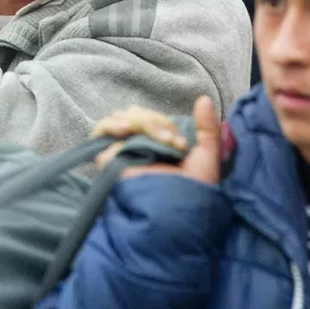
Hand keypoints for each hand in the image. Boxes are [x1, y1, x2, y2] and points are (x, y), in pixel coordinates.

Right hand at [95, 96, 223, 184]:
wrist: (177, 209)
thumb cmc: (194, 188)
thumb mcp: (208, 153)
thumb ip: (208, 127)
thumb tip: (204, 99)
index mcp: (159, 144)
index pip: (153, 118)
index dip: (164, 123)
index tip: (180, 143)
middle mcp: (139, 146)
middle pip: (136, 114)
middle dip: (153, 122)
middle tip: (169, 142)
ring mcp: (123, 151)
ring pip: (121, 119)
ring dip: (138, 121)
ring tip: (153, 135)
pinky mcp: (110, 159)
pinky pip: (102, 131)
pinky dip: (111, 125)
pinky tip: (125, 129)